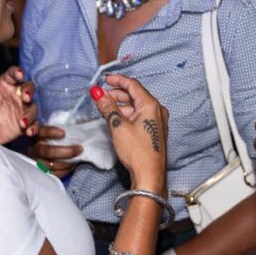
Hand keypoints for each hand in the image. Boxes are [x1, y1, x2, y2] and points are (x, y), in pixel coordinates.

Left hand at [0, 67, 37, 143]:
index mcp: (5, 85)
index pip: (14, 74)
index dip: (18, 72)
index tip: (19, 74)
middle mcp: (16, 95)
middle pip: (28, 88)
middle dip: (29, 91)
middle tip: (25, 96)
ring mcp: (23, 110)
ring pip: (33, 107)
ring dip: (30, 113)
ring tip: (22, 122)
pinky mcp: (26, 124)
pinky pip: (34, 125)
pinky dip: (34, 128)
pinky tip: (29, 132)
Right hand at [27, 125, 81, 178]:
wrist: (42, 158)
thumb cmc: (52, 141)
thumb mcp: (54, 133)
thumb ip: (64, 128)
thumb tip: (81, 121)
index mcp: (36, 136)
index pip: (41, 132)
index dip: (51, 132)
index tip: (64, 133)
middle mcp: (33, 150)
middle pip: (46, 151)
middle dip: (65, 151)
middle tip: (79, 148)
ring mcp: (35, 163)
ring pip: (49, 165)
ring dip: (66, 163)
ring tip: (78, 158)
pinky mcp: (40, 173)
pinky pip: (52, 175)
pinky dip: (64, 171)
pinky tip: (72, 166)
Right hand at [94, 73, 167, 195]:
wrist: (149, 175)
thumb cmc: (137, 151)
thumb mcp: (118, 126)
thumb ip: (108, 107)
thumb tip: (98, 93)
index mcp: (151, 105)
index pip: (133, 85)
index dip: (118, 80)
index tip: (105, 79)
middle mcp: (157, 110)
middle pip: (134, 95)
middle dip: (116, 94)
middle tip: (100, 95)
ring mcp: (156, 121)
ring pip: (136, 106)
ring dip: (120, 105)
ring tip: (104, 107)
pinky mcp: (153, 131)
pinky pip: (139, 116)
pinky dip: (126, 114)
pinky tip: (115, 117)